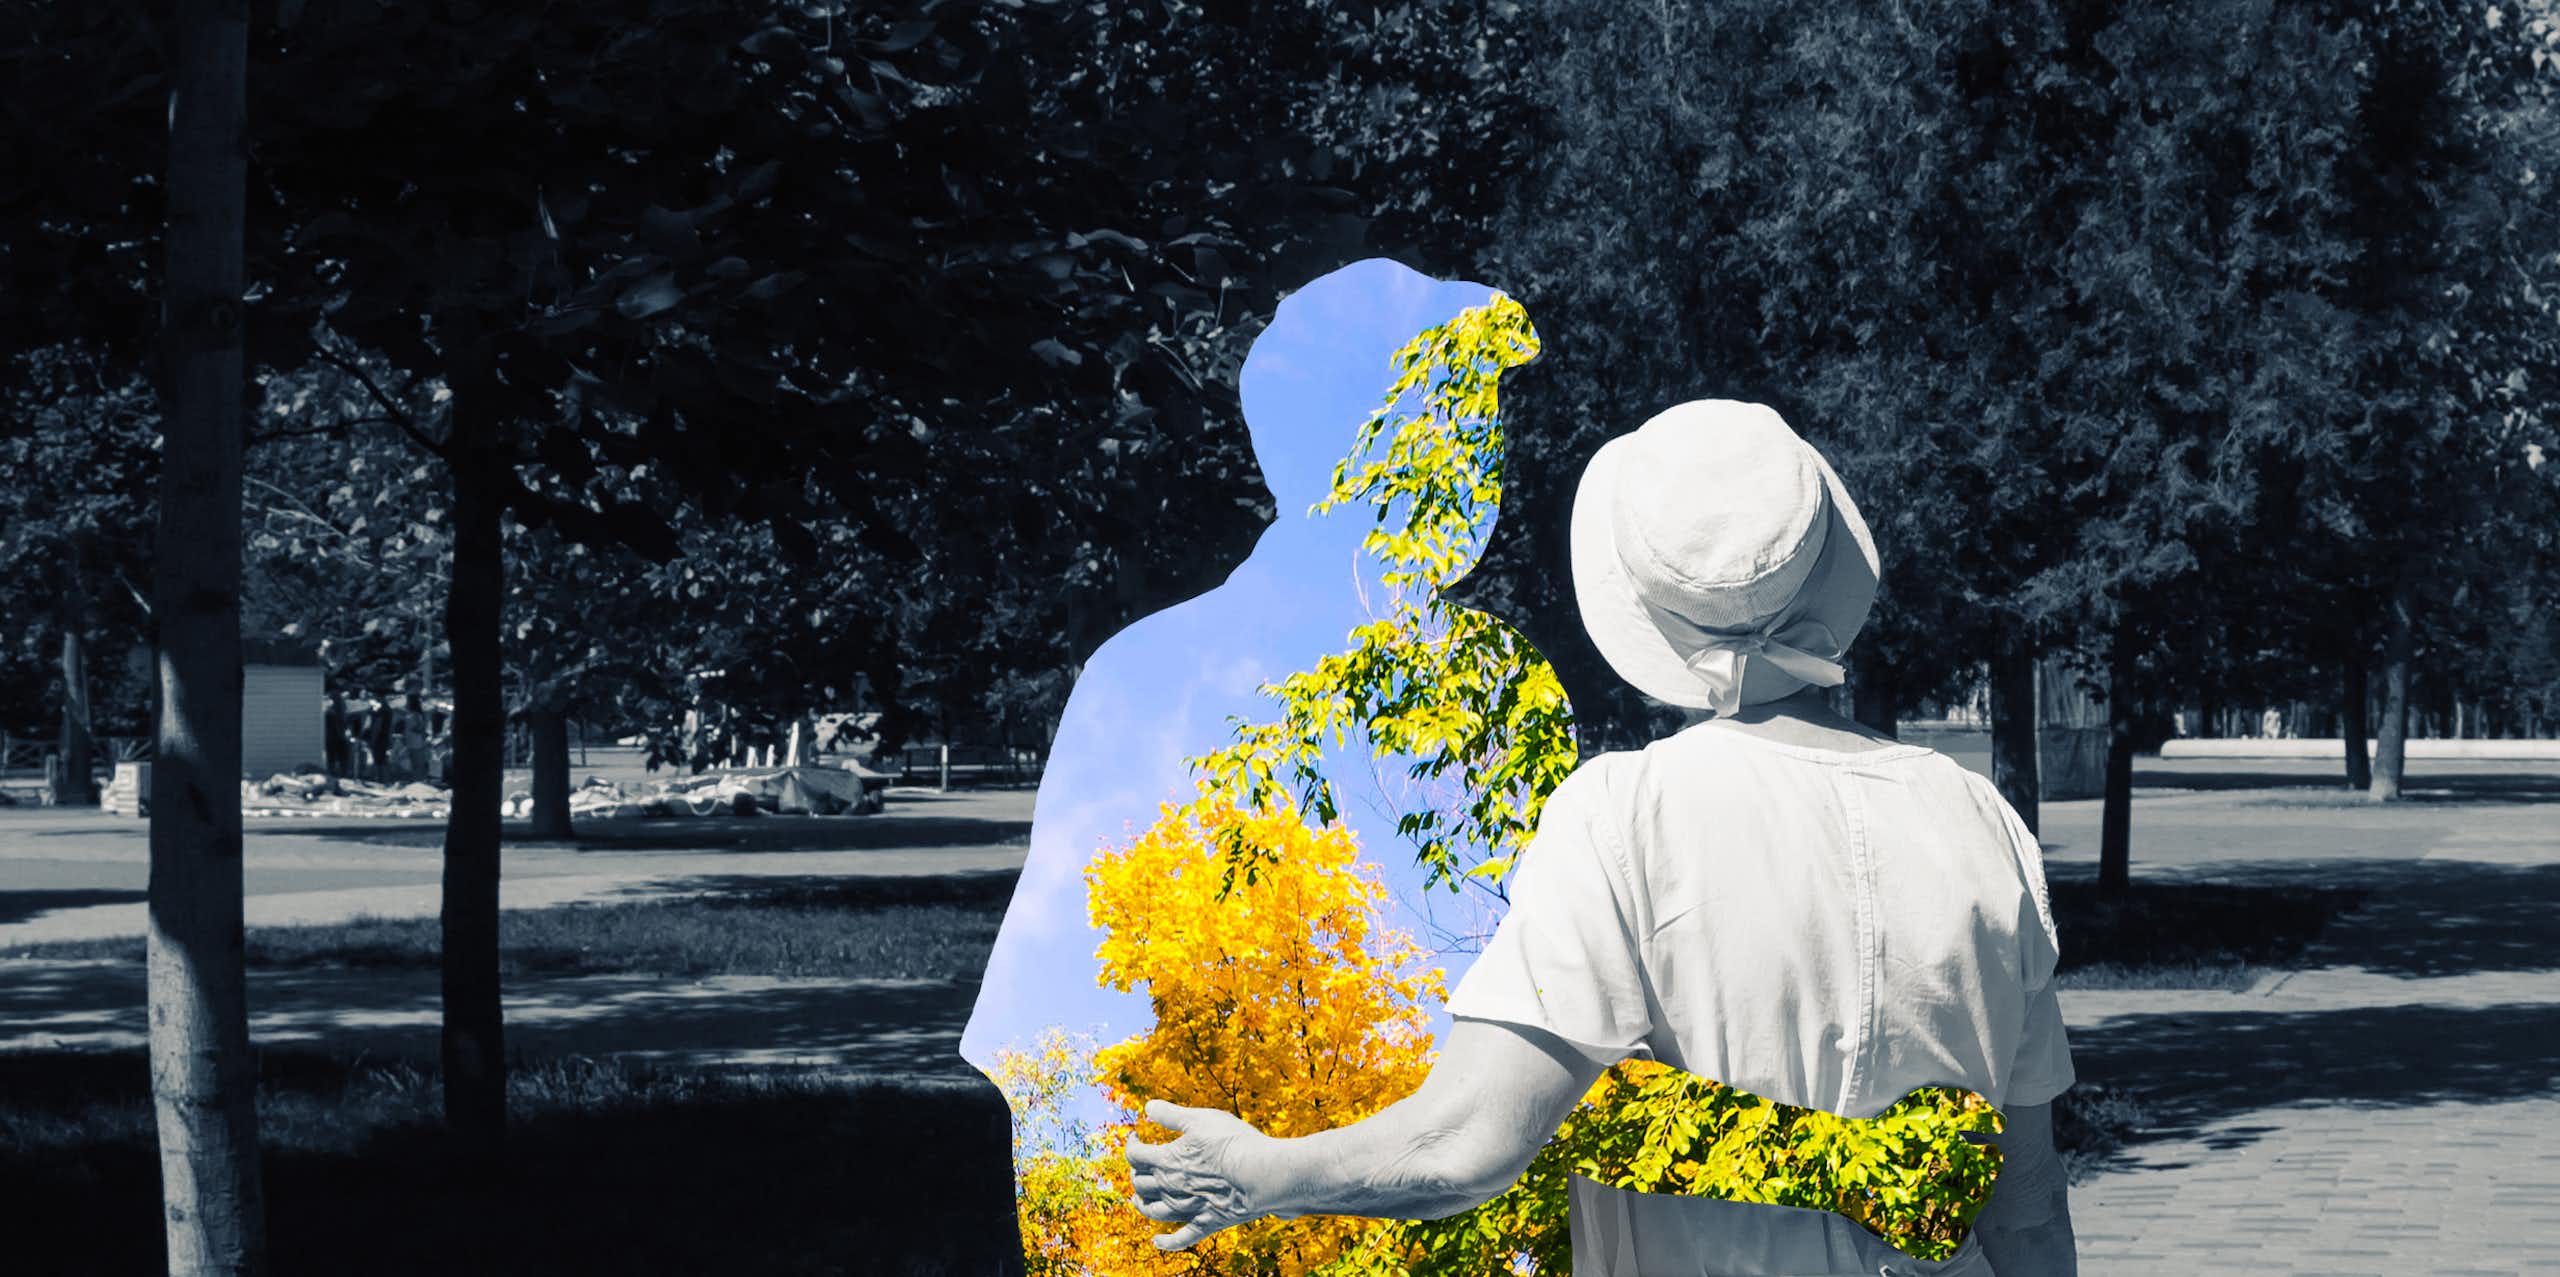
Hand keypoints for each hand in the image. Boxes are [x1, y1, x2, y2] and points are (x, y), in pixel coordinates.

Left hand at [1123, 1099, 1285, 1250]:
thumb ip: (1171, 1114)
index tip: (1136, 1136)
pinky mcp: (1205, 1223)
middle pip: (1140, 1183)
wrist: (1260, 1174)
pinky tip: (1157, 1241)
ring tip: (1139, 1198)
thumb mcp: (1200, 1118)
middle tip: (1141, 1163)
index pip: (1135, 1155)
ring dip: (1142, 1204)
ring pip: (1153, 1211)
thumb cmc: (1232, 1142)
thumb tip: (1148, 1107)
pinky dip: (1166, 1242)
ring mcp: (1186, 1209)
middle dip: (1136, 1171)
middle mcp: (1170, 1187)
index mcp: (1166, 1160)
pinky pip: (1181, 1237)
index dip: (1132, 1144)